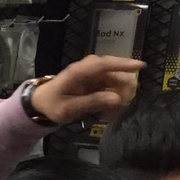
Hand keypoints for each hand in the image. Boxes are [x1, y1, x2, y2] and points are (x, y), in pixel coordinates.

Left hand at [29, 54, 143, 125]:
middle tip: (120, 108)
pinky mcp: (94, 84)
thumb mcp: (69, 108)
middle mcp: (88, 70)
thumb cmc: (51, 104)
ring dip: (117, 98)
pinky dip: (111, 101)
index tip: (141, 66)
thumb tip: (117, 99)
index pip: (105, 64)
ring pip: (115, 83)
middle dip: (122, 90)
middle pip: (115, 74)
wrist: (39, 105)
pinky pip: (110, 89)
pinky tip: (108, 114)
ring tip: (110, 116)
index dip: (124, 64)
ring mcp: (92, 76)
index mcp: (79, 71)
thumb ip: (92, 102)